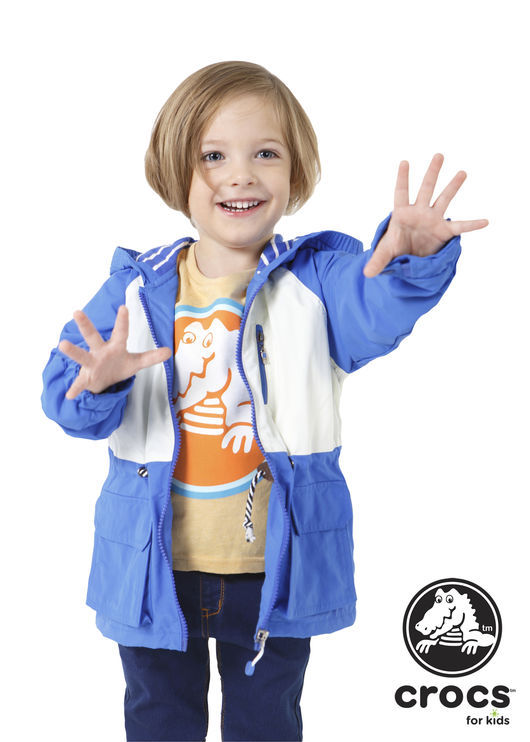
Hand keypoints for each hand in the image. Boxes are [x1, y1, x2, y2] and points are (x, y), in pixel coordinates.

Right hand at [58, 306, 171, 399]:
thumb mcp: (136, 363)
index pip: (120, 332)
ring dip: (73, 351)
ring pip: (81, 356)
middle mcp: (100, 352)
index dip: (122, 321)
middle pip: (93, 337)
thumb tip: (168, 351)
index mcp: (115, 347)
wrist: (104, 381)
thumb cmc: (118, 366)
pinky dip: (75, 389)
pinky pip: (79, 384)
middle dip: (86, 325)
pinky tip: (69, 395)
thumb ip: (151, 357)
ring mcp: (91, 364)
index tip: (123, 307)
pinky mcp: (86, 378)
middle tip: (77, 312)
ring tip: (62, 344)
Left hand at [363, 153, 488, 277]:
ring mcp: (432, 220)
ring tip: (462, 172)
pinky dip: (472, 225)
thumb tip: (367, 274)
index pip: (401, 193)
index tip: (404, 162)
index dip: (402, 179)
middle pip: (425, 189)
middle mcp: (419, 213)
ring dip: (452, 186)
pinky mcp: (443, 232)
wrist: (408, 261)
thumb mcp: (384, 255)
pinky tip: (485, 221)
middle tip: (438, 155)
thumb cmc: (394, 252)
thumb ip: (377, 261)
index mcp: (401, 214)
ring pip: (444, 200)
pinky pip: (460, 227)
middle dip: (432, 173)